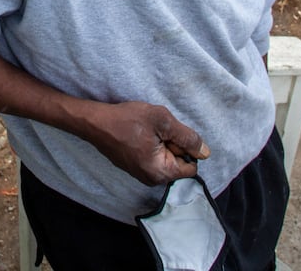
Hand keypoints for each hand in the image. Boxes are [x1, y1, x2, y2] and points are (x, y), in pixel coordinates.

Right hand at [80, 101, 207, 185]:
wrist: (95, 122)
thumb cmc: (127, 120)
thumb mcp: (163, 122)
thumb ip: (187, 138)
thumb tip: (205, 153)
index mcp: (161, 173)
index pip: (191, 166)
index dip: (185, 147)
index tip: (168, 135)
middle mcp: (151, 179)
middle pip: (177, 162)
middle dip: (172, 144)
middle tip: (155, 130)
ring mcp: (141, 174)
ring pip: (165, 158)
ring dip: (161, 142)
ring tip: (145, 130)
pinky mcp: (133, 167)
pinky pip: (152, 157)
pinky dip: (150, 144)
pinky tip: (137, 133)